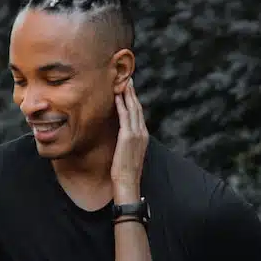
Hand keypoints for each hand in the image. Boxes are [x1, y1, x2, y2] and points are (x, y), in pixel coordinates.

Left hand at [111, 79, 148, 201]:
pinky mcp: (128, 136)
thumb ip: (128, 143)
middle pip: (138, 107)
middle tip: (128, 79)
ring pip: (133, 108)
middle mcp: (142, 132)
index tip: (130, 90)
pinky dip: (121, 104)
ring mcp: (136, 134)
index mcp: (143, 136)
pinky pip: (125, 116)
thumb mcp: (129, 154)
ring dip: (127, 94)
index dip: (135, 100)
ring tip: (123, 82)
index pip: (139, 114)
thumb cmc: (125, 172)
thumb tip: (122, 138)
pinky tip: (116, 95)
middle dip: (132, 93)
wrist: (128, 181)